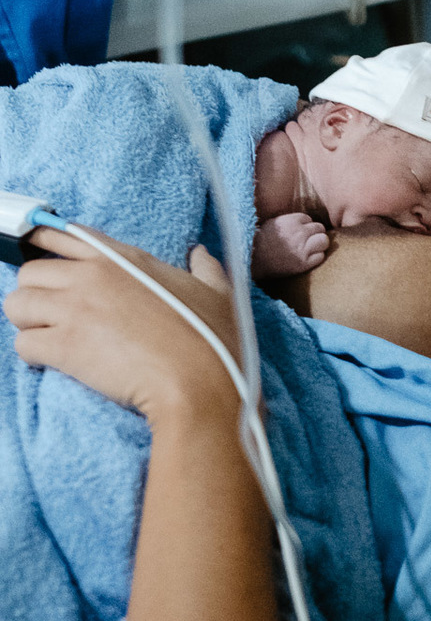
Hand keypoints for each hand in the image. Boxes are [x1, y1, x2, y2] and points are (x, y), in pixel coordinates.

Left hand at [4, 230, 239, 427]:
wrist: (199, 385)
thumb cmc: (214, 341)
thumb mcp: (219, 294)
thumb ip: (206, 269)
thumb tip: (201, 255)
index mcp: (125, 257)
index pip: (63, 235)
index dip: (47, 248)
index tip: (49, 266)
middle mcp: (93, 274)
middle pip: (30, 271)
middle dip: (37, 294)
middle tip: (55, 316)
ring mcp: (75, 308)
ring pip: (16, 303)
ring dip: (28, 321)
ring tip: (49, 338)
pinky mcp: (64, 345)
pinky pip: (22, 343)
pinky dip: (33, 354)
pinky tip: (53, 362)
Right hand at [252, 213, 329, 278]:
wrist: (253, 261)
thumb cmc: (259, 242)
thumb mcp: (272, 224)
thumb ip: (288, 221)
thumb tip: (303, 221)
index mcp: (290, 221)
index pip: (308, 219)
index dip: (305, 226)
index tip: (298, 233)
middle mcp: (299, 233)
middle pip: (319, 228)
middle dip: (314, 234)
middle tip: (307, 241)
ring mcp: (302, 248)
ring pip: (324, 241)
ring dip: (320, 244)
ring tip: (312, 248)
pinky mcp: (304, 263)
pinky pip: (320, 257)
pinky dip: (316, 258)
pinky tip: (308, 259)